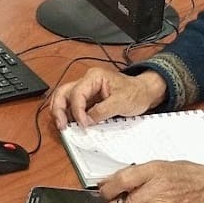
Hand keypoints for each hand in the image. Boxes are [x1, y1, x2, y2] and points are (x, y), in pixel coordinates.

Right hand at [49, 66, 165, 128]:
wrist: (144, 93)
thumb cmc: (135, 92)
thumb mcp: (121, 102)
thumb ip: (102, 111)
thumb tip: (87, 120)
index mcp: (95, 77)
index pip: (77, 92)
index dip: (77, 110)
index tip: (83, 124)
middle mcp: (87, 81)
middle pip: (64, 93)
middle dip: (59, 109)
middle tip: (61, 125)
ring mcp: (87, 90)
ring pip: (65, 98)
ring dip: (61, 112)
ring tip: (63, 126)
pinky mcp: (88, 99)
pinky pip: (73, 106)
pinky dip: (69, 115)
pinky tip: (70, 124)